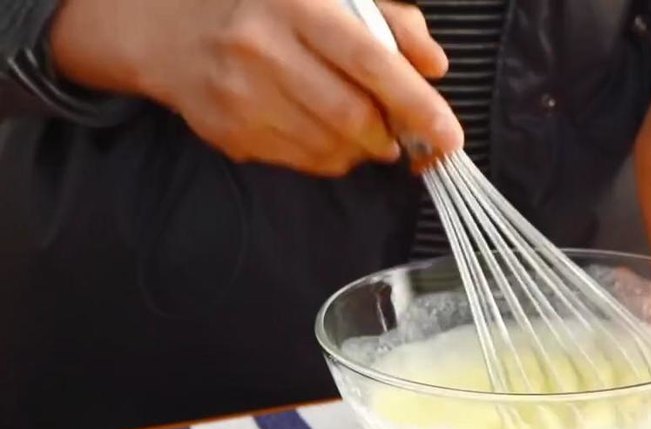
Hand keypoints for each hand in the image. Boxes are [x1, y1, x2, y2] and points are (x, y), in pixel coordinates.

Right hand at [50, 0, 461, 175]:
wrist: (168, 27)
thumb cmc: (266, 8)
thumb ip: (390, 21)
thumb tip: (434, 66)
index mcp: (298, 5)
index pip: (370, 62)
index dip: (416, 104)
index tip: (450, 136)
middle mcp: (264, 49)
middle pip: (352, 116)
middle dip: (391, 135)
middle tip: (403, 135)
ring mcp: (240, 95)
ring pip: (330, 147)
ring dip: (362, 149)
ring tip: (363, 130)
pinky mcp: (228, 132)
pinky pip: (302, 161)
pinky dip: (330, 156)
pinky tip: (323, 131)